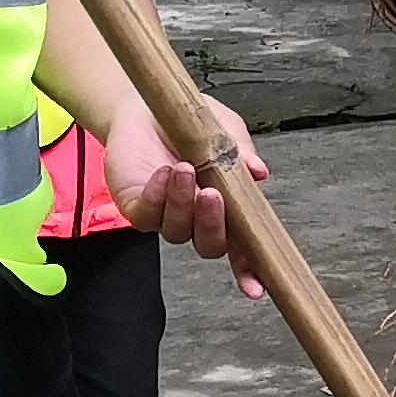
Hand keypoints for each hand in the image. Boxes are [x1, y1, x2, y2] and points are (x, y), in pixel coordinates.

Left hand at [103, 92, 269, 292]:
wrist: (145, 108)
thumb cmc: (189, 123)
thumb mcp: (225, 128)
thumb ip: (241, 152)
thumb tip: (259, 173)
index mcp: (226, 206)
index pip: (242, 246)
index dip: (249, 269)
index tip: (256, 287)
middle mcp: (196, 219)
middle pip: (210, 246)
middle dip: (213, 224)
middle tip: (212, 195)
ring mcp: (165, 217)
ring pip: (177, 231)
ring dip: (183, 202)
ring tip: (185, 168)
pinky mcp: (136, 208)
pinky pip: (147, 216)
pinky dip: (157, 196)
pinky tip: (163, 173)